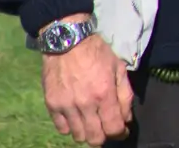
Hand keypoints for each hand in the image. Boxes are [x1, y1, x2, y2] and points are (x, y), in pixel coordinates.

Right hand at [40, 16, 132, 144]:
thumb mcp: (119, 68)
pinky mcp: (52, 105)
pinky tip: (76, 117)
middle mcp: (85, 104)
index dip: (120, 134)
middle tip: (106, 128)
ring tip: (92, 122)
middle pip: (95, 138)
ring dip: (87, 133)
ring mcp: (66, 106)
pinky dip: (70, 127)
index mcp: (104, 94)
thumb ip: (125, 95)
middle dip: (104, 137)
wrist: (67, 41)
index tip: (122, 131)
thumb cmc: (97, 53)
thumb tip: (126, 119)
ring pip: (78, 136)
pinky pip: (62, 128)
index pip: (114, 128)